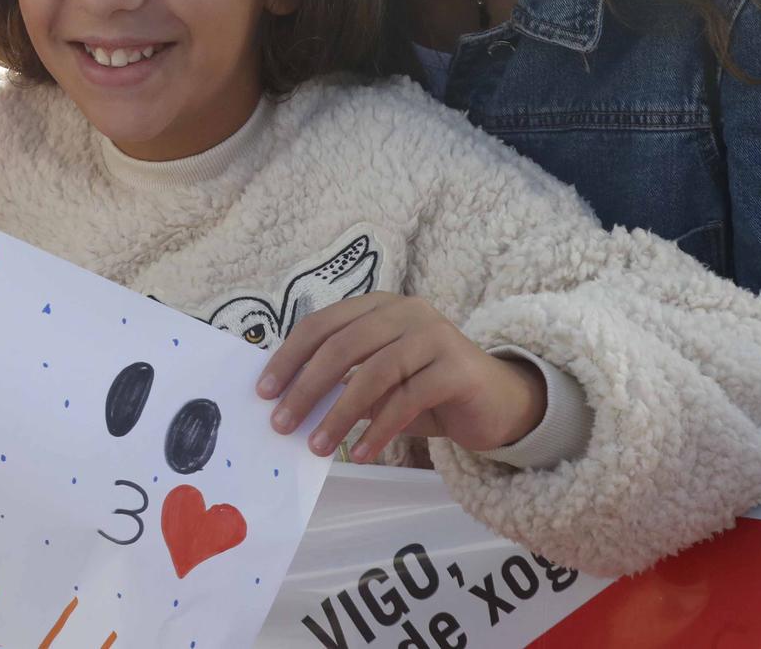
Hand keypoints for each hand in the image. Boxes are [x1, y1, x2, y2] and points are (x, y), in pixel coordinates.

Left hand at [256, 293, 547, 460]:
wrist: (496, 403)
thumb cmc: (427, 390)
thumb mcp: (379, 382)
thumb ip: (342, 381)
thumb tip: (287, 401)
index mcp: (379, 306)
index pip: (322, 324)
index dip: (289, 356)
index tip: (263, 391)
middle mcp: (406, 311)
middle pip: (342, 345)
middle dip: (306, 387)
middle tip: (281, 423)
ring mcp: (434, 335)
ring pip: (374, 373)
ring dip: (339, 414)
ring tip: (317, 447)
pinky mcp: (456, 368)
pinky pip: (407, 399)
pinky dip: (378, 429)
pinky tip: (360, 453)